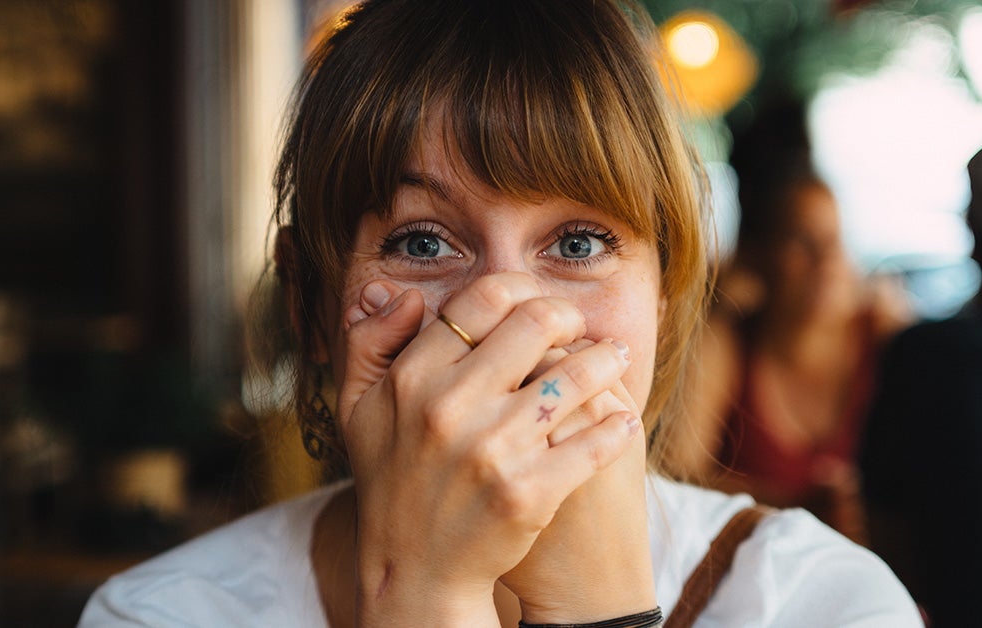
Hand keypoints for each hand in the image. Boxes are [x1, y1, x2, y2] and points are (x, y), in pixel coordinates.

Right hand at [337, 273, 639, 625]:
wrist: (414, 572)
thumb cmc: (391, 481)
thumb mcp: (358, 409)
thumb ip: (368, 342)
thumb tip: (401, 294)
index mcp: (412, 378)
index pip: (483, 299)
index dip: (521, 290)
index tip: (537, 305)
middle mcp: (450, 408)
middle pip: (537, 322)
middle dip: (570, 317)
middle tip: (580, 328)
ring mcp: (493, 451)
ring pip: (576, 375)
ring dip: (606, 359)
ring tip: (614, 358)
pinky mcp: (529, 493)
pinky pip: (594, 441)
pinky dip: (618, 425)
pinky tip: (623, 419)